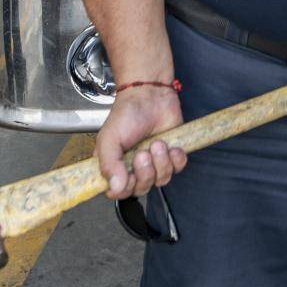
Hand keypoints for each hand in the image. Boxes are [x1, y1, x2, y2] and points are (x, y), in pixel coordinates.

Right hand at [97, 84, 187, 199]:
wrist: (151, 94)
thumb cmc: (127, 113)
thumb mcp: (109, 138)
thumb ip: (109, 164)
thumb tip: (116, 187)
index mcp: (114, 166)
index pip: (118, 192)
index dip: (125, 189)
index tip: (128, 176)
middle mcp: (133, 168)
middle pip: (142, 189)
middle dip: (145, 173)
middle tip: (143, 154)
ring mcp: (154, 163)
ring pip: (161, 180)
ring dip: (161, 162)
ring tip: (157, 143)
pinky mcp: (172, 155)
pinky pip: (178, 169)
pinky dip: (177, 159)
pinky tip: (171, 145)